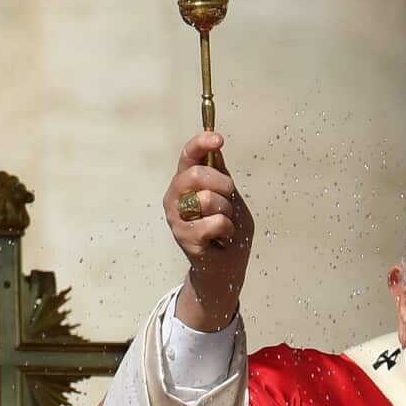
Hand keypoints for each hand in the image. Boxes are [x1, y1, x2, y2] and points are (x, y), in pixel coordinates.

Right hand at [163, 132, 253, 330]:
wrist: (227, 267)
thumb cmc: (228, 229)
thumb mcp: (230, 196)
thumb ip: (221, 173)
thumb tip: (215, 146)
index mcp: (186, 182)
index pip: (188, 155)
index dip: (201, 143)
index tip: (218, 139)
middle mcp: (175, 196)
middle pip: (197, 174)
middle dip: (223, 185)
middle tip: (229, 199)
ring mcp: (177, 217)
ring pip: (208, 199)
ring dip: (227, 211)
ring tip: (224, 223)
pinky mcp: (184, 237)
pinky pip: (216, 222)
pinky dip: (228, 230)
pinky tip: (222, 238)